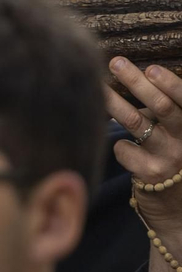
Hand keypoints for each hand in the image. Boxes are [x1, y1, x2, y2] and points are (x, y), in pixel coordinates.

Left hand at [107, 58, 181, 232]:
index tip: (151, 69)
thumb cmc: (172, 160)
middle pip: (162, 107)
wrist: (177, 208)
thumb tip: (140, 77)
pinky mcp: (149, 174)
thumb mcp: (177, 135)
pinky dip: (118, 143)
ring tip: (99, 86)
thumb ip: (165, 112)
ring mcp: (169, 158)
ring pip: (136, 123)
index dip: (171, 84)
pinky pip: (123, 149)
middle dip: (137, 82)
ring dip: (115, 101)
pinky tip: (125, 150)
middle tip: (116, 63)